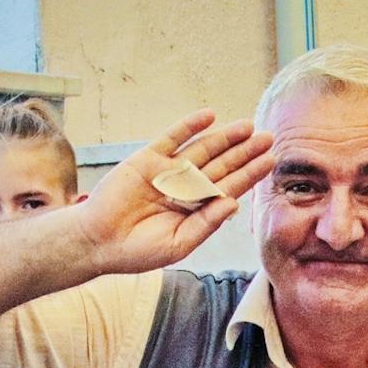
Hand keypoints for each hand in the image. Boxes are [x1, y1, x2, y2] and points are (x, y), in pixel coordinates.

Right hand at [75, 110, 274, 276]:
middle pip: (221, 164)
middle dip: (245, 152)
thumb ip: (206, 223)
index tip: (270, 162)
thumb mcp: (179, 244)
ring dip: (225, 137)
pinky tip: (209, 116)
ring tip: (248, 126)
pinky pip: (172, 138)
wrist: (98, 241)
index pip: (229, 187)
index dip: (249, 174)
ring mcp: (168, 171)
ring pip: (202, 149)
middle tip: (269, 137)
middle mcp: (186, 187)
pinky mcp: (147, 158)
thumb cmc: (138, 251)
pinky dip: (189, 126)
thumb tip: (234, 203)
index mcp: (196, 208)